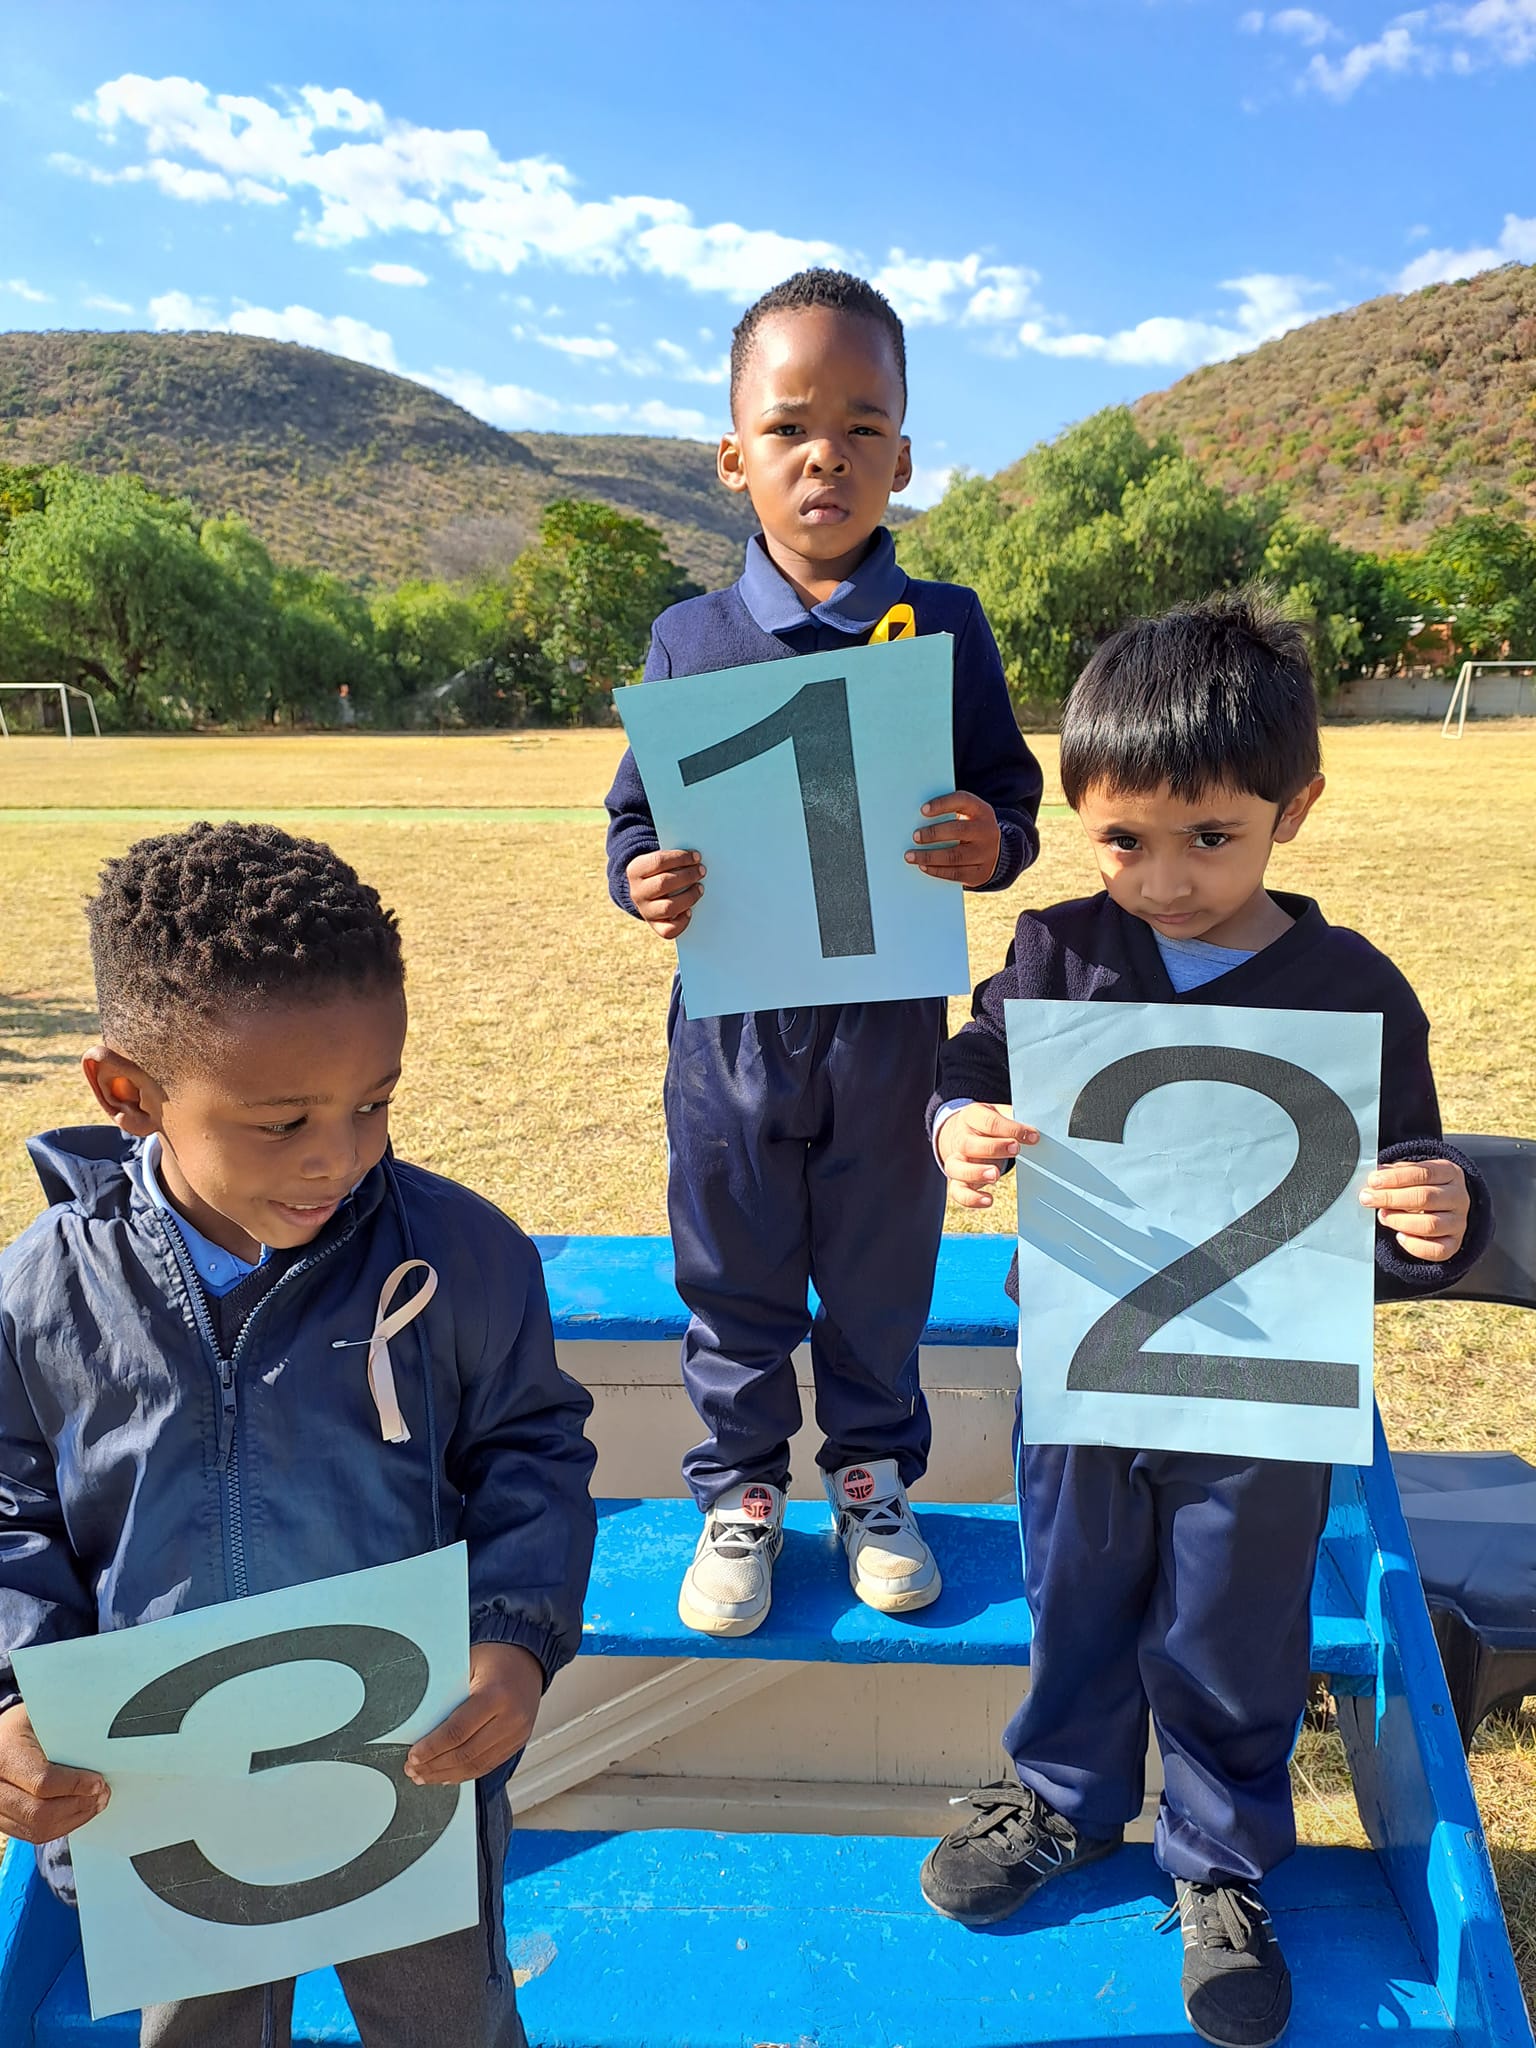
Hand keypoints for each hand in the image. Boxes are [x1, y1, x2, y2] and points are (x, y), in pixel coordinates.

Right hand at [0, 1703, 107, 1842]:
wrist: (2, 1739)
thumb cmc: (24, 1726)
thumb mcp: (41, 1719)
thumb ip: (66, 1732)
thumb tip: (102, 1746)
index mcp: (6, 1754)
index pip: (42, 1781)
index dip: (75, 1785)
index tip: (98, 1782)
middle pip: (39, 1813)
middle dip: (78, 1806)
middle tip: (101, 1794)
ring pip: (37, 1829)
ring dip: (72, 1819)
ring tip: (94, 1803)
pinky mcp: (2, 1820)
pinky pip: (32, 1834)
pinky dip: (60, 1826)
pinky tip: (77, 1811)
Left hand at [405, 1643, 543, 1786]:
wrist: (527, 1658)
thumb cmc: (496, 1656)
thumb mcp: (467, 1665)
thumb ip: (447, 1694)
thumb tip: (417, 1724)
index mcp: (496, 1695)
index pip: (457, 1732)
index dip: (432, 1748)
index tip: (413, 1756)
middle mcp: (511, 1718)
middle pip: (466, 1754)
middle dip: (434, 1766)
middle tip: (413, 1769)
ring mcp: (517, 1733)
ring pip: (476, 1766)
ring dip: (446, 1774)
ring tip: (425, 1776)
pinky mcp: (518, 1742)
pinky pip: (488, 1765)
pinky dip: (465, 1774)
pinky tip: (447, 1775)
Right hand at [627, 848, 704, 938]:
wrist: (644, 892)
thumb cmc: (658, 872)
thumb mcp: (658, 862)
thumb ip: (673, 858)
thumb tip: (696, 858)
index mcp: (635, 871)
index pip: (658, 861)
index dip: (680, 858)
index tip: (696, 856)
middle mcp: (637, 892)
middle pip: (664, 883)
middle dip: (687, 876)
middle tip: (701, 871)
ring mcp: (645, 911)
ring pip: (669, 907)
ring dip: (689, 897)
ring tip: (700, 888)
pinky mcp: (655, 925)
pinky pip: (669, 930)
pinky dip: (682, 922)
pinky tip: (690, 910)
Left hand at [906, 792, 1001, 887]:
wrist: (993, 853)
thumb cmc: (968, 829)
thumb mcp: (965, 816)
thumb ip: (946, 814)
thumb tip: (915, 819)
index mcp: (981, 811)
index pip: (962, 801)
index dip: (942, 804)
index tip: (922, 810)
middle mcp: (987, 831)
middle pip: (958, 830)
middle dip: (934, 833)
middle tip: (915, 836)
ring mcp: (986, 853)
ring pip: (955, 856)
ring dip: (929, 856)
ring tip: (910, 856)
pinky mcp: (980, 873)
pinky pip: (955, 873)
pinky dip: (936, 870)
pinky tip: (923, 866)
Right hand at [936, 1103, 1038, 1209]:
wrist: (966, 1132)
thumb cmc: (990, 1125)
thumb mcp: (1002, 1114)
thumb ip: (1017, 1119)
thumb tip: (1036, 1131)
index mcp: (973, 1117)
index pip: (988, 1121)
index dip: (1011, 1128)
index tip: (1033, 1136)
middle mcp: (961, 1138)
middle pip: (968, 1144)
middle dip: (993, 1148)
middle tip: (1015, 1149)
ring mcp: (956, 1160)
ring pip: (955, 1168)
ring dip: (976, 1173)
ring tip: (995, 1175)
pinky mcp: (958, 1179)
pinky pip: (957, 1191)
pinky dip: (970, 1198)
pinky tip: (988, 1200)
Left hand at [1361, 1158, 1469, 1261]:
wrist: (1442, 1206)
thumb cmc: (1422, 1186)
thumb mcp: (1411, 1172)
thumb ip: (1395, 1172)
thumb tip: (1377, 1175)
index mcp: (1450, 1173)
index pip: (1424, 1173)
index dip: (1396, 1177)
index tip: (1373, 1181)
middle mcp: (1459, 1197)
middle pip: (1426, 1198)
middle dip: (1391, 1198)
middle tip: (1369, 1199)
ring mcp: (1458, 1222)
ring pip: (1430, 1225)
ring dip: (1400, 1221)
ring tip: (1382, 1216)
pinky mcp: (1454, 1243)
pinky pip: (1437, 1250)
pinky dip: (1414, 1246)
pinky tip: (1399, 1236)